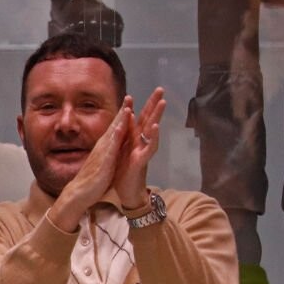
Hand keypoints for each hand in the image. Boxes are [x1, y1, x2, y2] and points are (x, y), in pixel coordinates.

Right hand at [49, 100, 130, 231]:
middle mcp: (103, 146)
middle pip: (116, 124)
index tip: (130, 101)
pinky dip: (117, 134)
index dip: (123, 114)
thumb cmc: (91, 181)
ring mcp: (103, 152)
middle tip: (133, 95)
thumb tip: (112, 148)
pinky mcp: (104, 161)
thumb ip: (108, 153)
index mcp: (105, 147)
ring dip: (122, 117)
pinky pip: (112, 145)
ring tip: (129, 104)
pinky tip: (122, 125)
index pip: (116, 127)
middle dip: (125, 109)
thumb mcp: (102, 163)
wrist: (78, 194)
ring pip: (114, 131)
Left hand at [112, 87, 166, 211]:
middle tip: (160, 89)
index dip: (135, 107)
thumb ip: (124, 140)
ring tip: (162, 102)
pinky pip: (149, 147)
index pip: (136, 121)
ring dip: (157, 116)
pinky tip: (155, 126)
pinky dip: (153, 136)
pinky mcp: (142, 160)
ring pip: (151, 130)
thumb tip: (122, 127)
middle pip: (148, 120)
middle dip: (153, 104)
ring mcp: (142, 150)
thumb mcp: (121, 154)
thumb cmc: (124, 174)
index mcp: (132, 140)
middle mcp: (140, 143)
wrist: (127, 194)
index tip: (131, 93)